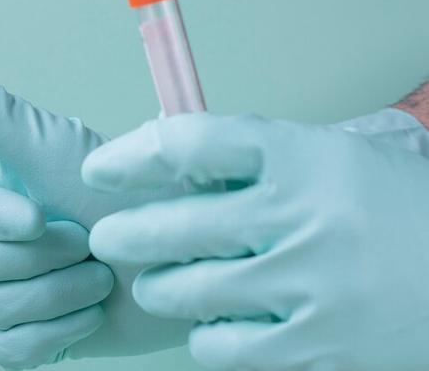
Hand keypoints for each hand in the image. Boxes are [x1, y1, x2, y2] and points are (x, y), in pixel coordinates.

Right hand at [0, 37, 192, 368]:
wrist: (192, 260)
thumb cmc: (134, 196)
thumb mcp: (57, 148)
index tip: (36, 218)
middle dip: (34, 259)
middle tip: (89, 243)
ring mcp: (12, 289)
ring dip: (53, 295)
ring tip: (101, 276)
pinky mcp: (33, 334)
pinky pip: (8, 349)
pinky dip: (51, 334)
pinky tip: (91, 313)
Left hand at [84, 112, 428, 370]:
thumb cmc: (393, 212)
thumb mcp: (334, 161)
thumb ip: (257, 157)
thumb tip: (165, 147)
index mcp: (304, 158)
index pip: (191, 143)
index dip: (131, 156)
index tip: (101, 170)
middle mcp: (302, 220)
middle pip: (171, 227)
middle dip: (121, 235)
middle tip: (108, 238)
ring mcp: (309, 289)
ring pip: (184, 292)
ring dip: (160, 288)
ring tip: (164, 283)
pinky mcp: (316, 351)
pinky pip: (219, 347)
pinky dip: (207, 337)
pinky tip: (221, 322)